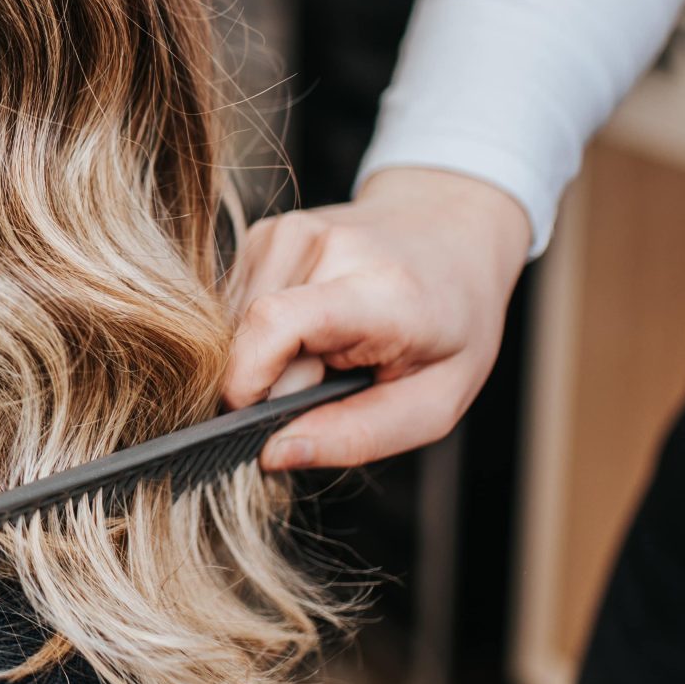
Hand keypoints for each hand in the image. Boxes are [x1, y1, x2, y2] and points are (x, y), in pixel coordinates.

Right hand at [221, 168, 530, 469]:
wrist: (453, 230)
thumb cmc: (452, 323)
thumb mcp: (435, 402)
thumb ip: (357, 435)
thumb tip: (272, 453)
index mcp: (380, 289)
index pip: (276, 323)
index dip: (247, 381)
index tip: (254, 420)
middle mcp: (324, 245)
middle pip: (249, 338)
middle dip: (271, 382)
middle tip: (327, 383)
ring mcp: (286, 232)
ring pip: (231, 326)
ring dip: (264, 357)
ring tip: (322, 352)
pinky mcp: (261, 232)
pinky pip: (233, 307)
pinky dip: (259, 333)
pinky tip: (305, 327)